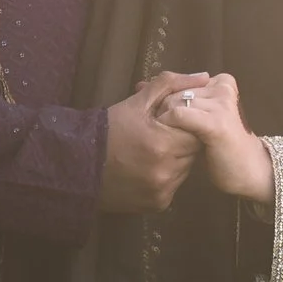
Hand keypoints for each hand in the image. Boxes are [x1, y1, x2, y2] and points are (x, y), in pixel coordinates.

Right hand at [98, 73, 209, 212]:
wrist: (79, 163)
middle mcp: (166, 171)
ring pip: (184, 171)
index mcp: (164, 144)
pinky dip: (165, 178)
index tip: (169, 124)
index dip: (185, 126)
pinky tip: (146, 169)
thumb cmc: (111, 128)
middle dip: (181, 143)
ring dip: (175, 161)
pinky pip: (172, 188)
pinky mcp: (156, 204)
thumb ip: (172, 85)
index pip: (196, 133)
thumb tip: (203, 77)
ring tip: (152, 153)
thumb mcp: (138, 101)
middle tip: (159, 136)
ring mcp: (161, 191)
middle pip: (192, 153)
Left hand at [161, 72, 272, 203]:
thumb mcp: (199, 118)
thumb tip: (140, 85)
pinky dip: (167, 125)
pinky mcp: (215, 122)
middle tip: (154, 129)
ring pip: (173, 101)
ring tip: (163, 137)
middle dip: (160, 109)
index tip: (154, 115)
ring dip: (162, 121)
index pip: (179, 81)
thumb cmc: (221, 147)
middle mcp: (222, 87)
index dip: (162, 98)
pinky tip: (166, 140)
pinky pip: (178, 115)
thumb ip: (179, 99)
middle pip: (174, 90)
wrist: (248, 170)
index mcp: (221, 82)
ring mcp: (220, 103)